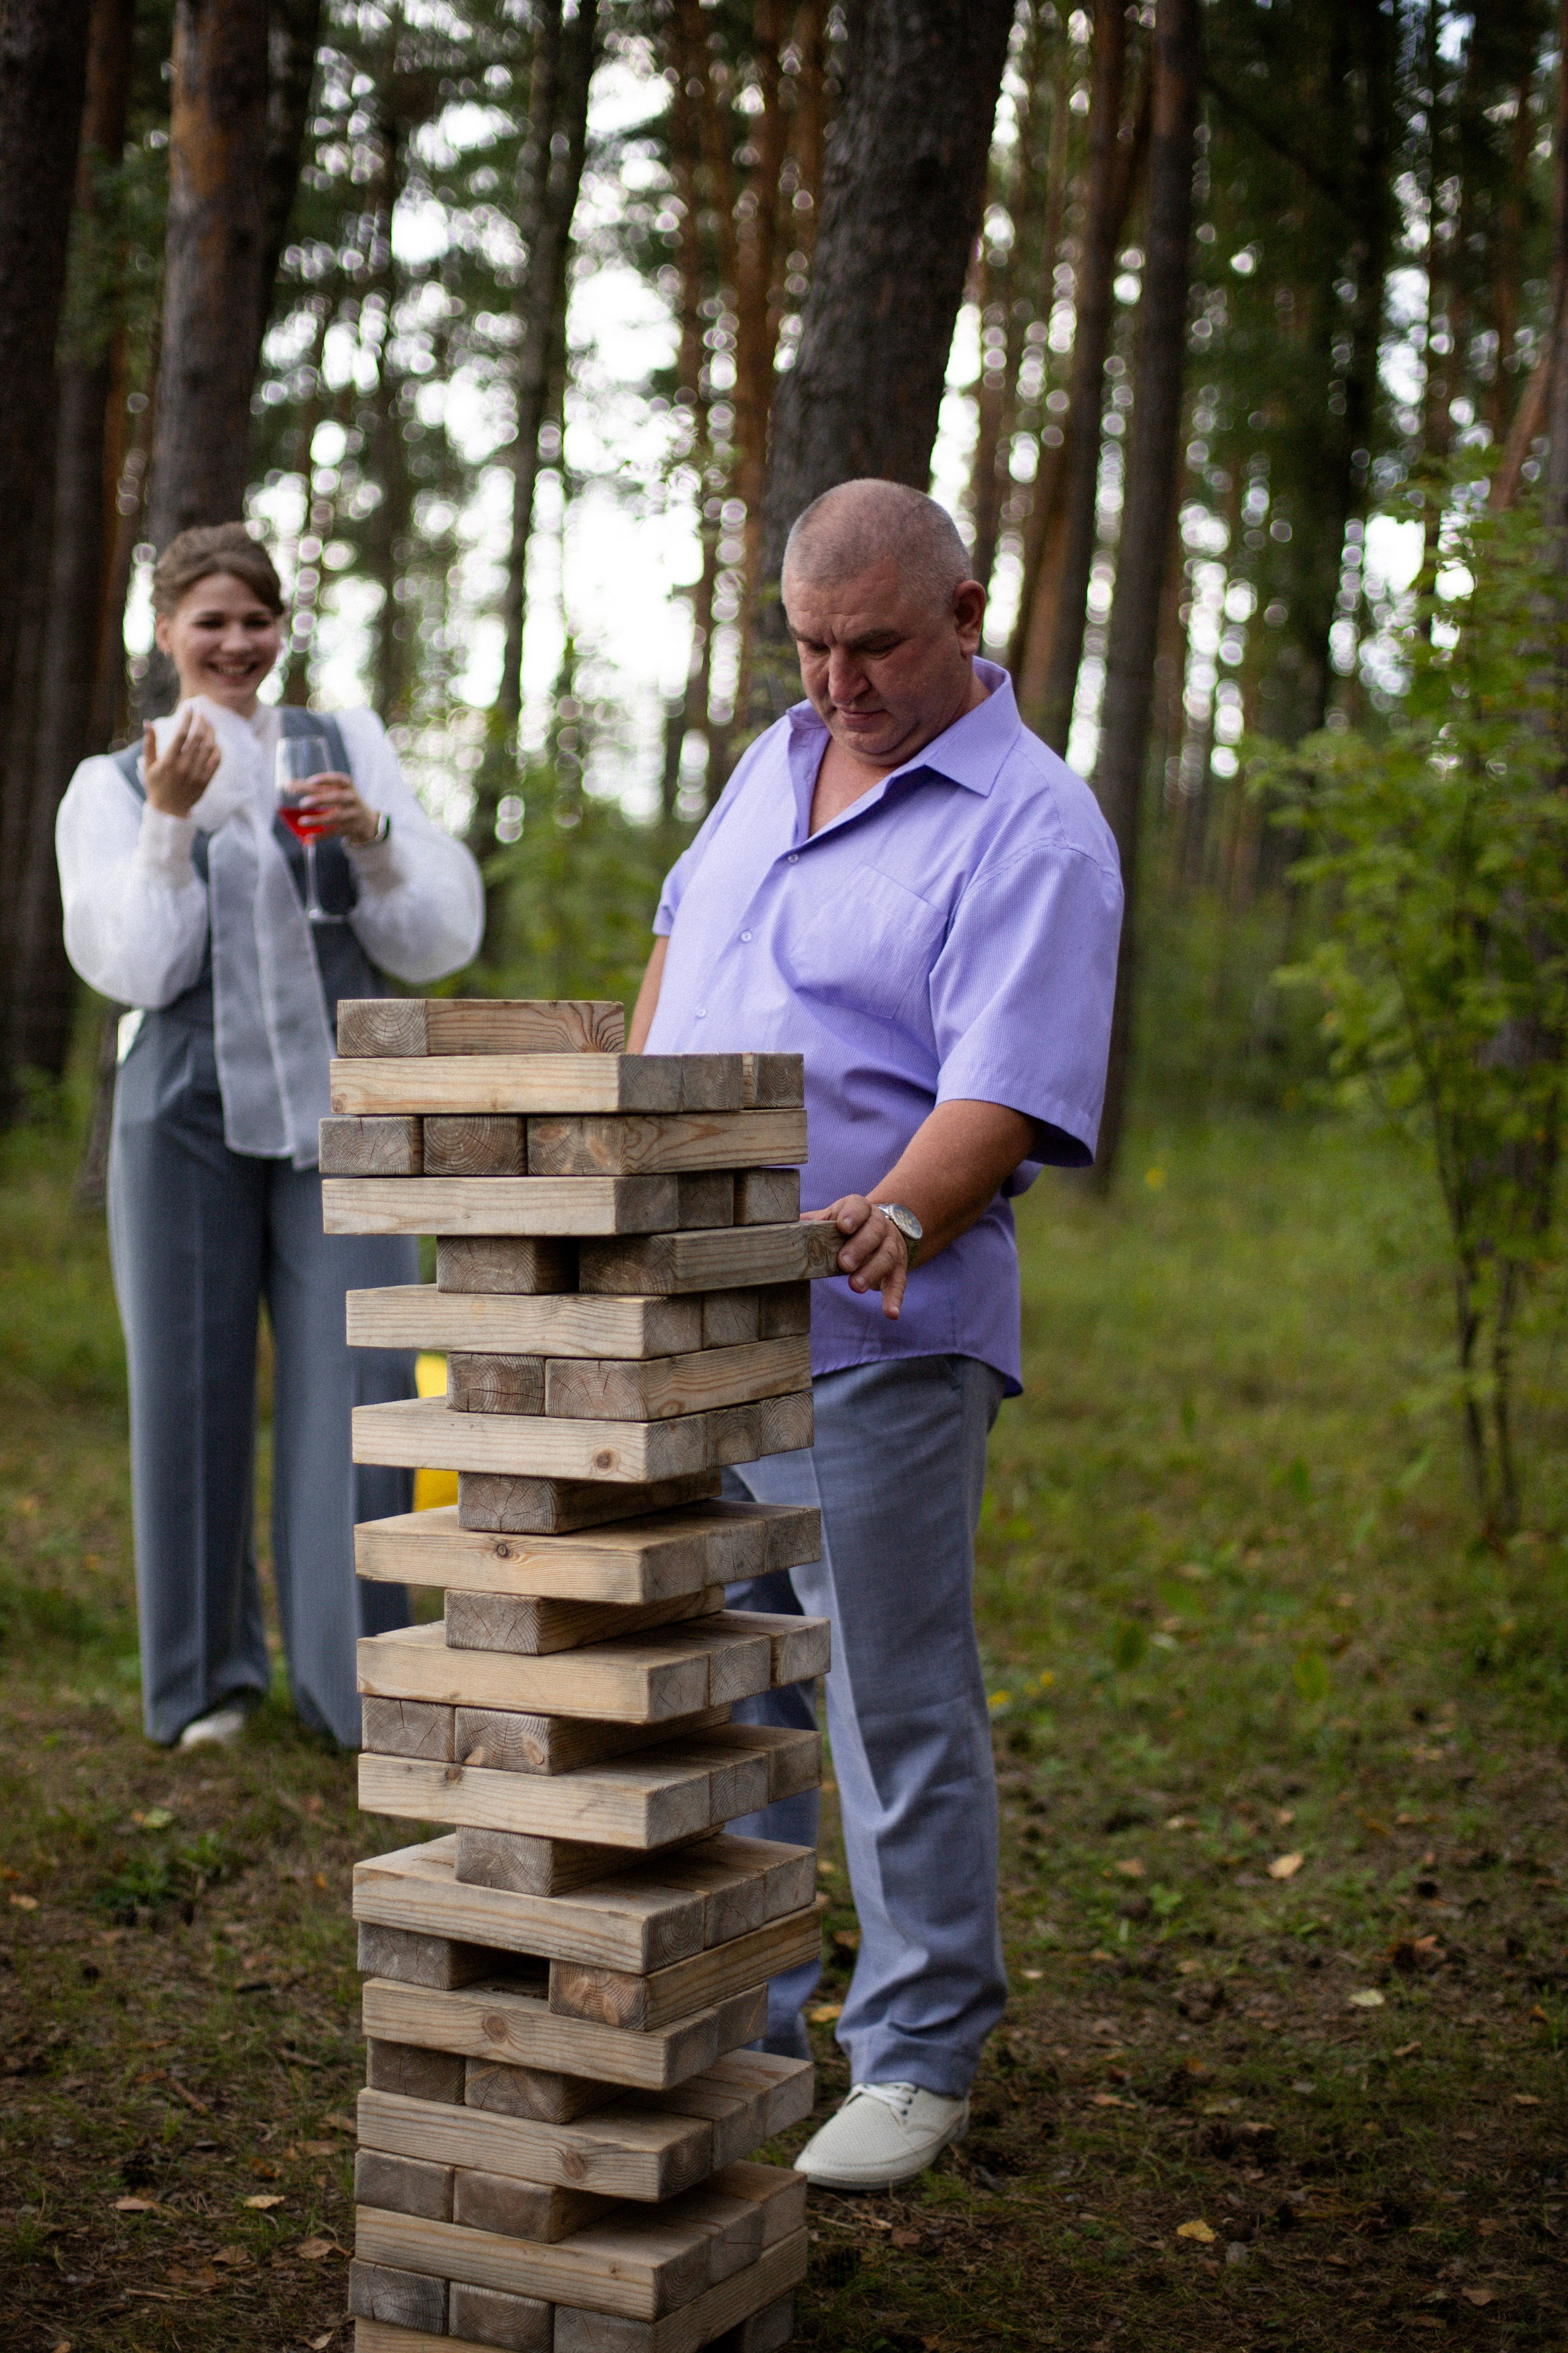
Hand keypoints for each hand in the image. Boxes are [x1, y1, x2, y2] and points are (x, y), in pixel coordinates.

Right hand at [142, 708, 219, 816]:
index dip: (187, 719)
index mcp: (169, 762)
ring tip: (209, 723)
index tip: (190, 708)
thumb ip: (149, 743)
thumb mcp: (148, 764)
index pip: (181, 735)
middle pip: (197, 738)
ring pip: (209, 748)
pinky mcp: (205, 781)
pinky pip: (216, 761)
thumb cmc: (156, 785)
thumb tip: (148, 722)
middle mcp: (184, 767)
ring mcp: (196, 774)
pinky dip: (217, 749)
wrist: (169, 811)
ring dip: (211, 732)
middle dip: (201, 721)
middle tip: (201, 713)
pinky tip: (214, 741)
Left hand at [289, 773, 381, 844]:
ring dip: (318, 819)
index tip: (310, 781)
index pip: (339, 779)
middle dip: (319, 800)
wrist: (366, 820)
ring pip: (335, 817)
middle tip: (302, 803)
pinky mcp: (349, 829)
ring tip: (302, 821)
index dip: (325, 779)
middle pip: (335, 798)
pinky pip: (334, 832)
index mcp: (348, 786)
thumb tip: (287, 785)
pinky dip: (321, 835)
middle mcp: (351, 799)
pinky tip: (309, 836)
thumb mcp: (335, 791)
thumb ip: (314, 788)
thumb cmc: (342, 800)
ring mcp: (351, 814)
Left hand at [807, 1195, 910, 1319]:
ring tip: (856, 1287)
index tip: (843, 1226)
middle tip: (844, 1264)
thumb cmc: (848, 1226)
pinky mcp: (899, 1267)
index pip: (859, 1206)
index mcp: (861, 1209)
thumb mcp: (831, 1218)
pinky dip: (894, 1298)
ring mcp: (892, 1246)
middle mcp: (880, 1225)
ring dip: (872, 1272)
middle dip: (860, 1248)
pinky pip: (899, 1282)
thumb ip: (812, 1223)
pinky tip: (891, 1313)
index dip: (853, 1215)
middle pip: (874, 1232)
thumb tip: (782, 1228)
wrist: (882, 1228)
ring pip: (887, 1256)